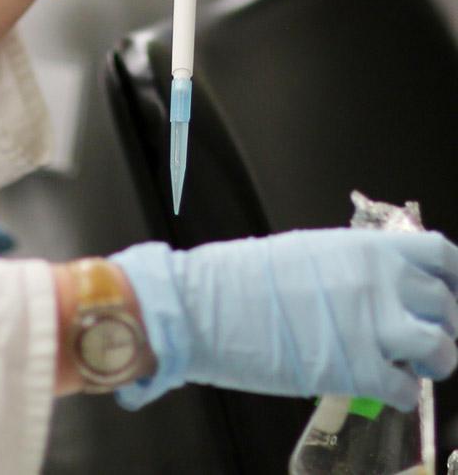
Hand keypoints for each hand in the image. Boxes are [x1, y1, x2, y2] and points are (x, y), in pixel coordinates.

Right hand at [111, 230, 457, 409]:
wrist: (207, 306)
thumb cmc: (246, 278)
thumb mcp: (309, 251)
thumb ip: (355, 266)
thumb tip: (383, 283)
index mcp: (365, 248)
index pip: (440, 255)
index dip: (452, 278)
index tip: (447, 292)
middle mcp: (378, 282)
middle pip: (446, 305)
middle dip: (441, 324)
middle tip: (419, 337)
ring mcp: (371, 326)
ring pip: (442, 349)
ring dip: (434, 362)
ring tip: (410, 365)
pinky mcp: (357, 371)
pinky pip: (407, 391)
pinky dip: (401, 393)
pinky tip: (381, 386)